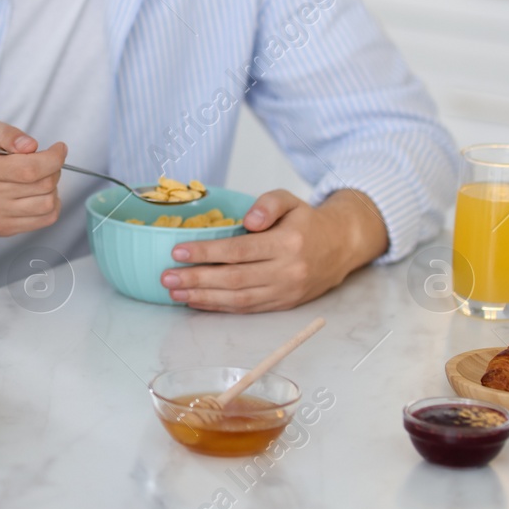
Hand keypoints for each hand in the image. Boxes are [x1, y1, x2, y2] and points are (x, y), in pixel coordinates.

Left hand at [159, 190, 388, 312]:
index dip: (206, 253)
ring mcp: (286, 291)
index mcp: (288, 243)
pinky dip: (221, 307)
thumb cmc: (307, 221)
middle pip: (235, 279)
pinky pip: (248, 308)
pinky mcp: (284, 304)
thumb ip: (268, 204)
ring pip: (240, 299)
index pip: (239, 250)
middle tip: (166, 277)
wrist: (341, 246)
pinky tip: (198, 302)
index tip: (177, 252)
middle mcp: (288, 271)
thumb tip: (248, 221)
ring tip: (175, 292)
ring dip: (204, 298)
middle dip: (197, 279)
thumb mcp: (290, 199)